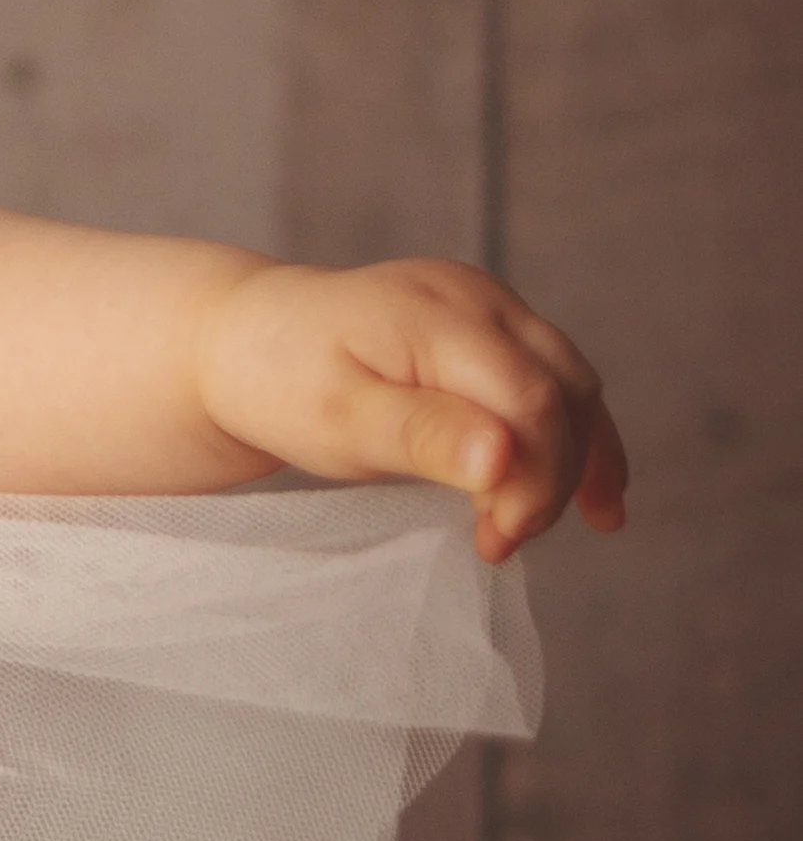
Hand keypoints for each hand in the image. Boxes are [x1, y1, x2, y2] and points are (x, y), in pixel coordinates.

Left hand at [188, 258, 628, 563]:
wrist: (241, 341)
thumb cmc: (280, 384)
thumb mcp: (338, 423)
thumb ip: (423, 437)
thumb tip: (506, 458)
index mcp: (439, 315)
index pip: (532, 402)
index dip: (535, 480)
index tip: (495, 541)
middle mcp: (477, 298)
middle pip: (565, 392)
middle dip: (553, 477)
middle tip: (500, 542)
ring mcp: (488, 306)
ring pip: (572, 386)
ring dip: (574, 462)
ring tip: (531, 529)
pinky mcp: (489, 328)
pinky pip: (556, 382)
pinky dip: (577, 439)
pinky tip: (599, 497)